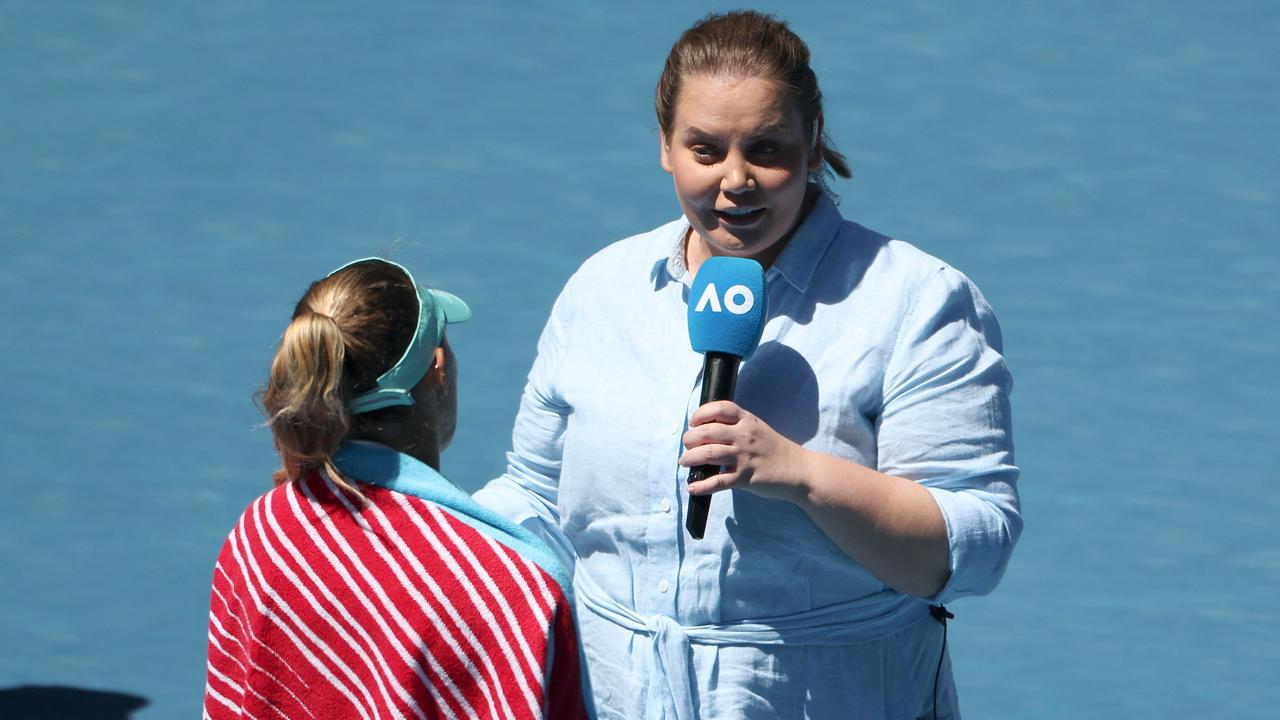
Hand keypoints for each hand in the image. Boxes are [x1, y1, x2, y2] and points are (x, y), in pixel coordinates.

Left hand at [679, 401, 809, 502]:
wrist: (799, 470)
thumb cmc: (775, 450)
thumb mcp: (758, 429)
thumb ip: (737, 427)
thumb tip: (707, 430)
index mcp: (747, 420)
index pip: (720, 408)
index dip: (701, 413)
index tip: (693, 422)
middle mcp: (744, 435)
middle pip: (707, 431)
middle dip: (690, 438)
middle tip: (687, 444)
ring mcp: (744, 457)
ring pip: (708, 454)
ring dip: (690, 458)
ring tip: (685, 462)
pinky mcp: (745, 478)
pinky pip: (718, 482)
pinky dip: (702, 486)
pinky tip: (693, 487)